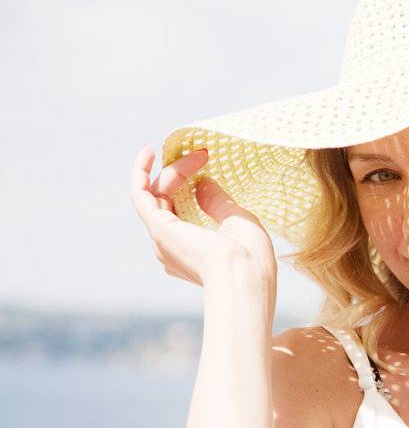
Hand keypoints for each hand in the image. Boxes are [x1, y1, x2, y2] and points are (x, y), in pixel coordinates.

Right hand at [129, 144, 275, 288]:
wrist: (245, 276)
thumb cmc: (250, 257)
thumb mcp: (237, 222)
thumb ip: (217, 203)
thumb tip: (202, 182)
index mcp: (190, 252)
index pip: (179, 211)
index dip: (188, 185)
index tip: (204, 163)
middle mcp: (170, 248)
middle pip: (167, 200)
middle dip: (182, 174)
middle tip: (203, 155)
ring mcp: (162, 239)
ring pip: (158, 194)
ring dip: (174, 170)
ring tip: (197, 155)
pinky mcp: (158, 228)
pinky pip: (140, 195)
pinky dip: (141, 172)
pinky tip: (149, 151)